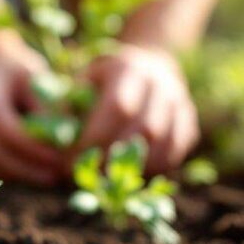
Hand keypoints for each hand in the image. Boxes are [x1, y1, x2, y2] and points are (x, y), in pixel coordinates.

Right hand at [0, 33, 62, 185]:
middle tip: (59, 174)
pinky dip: (10, 170)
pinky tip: (32, 170)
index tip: (61, 159)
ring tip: (49, 175)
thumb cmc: (16, 71)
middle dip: (30, 169)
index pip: (10, 134)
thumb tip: (65, 145)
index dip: (36, 151)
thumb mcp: (37, 81)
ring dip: (21, 174)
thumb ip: (48, 110)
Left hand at [77, 44, 198, 173]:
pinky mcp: (189, 124)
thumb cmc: (102, 79)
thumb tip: (54, 142)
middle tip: (85, 176)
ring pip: (163, 146)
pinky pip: (174, 154)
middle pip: (143, 131)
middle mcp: (161, 85)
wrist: (148, 65)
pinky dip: (149, 169)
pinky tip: (126, 174)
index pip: (118, 108)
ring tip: (104, 178)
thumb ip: (68, 106)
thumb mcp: (81, 81)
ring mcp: (180, 104)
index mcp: (129, 69)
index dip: (95, 138)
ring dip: (132, 169)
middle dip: (110, 159)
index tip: (69, 160)